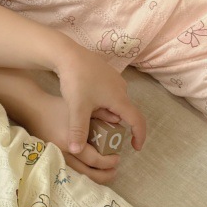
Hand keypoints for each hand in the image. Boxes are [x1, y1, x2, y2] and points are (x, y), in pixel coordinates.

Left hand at [50, 39, 145, 155]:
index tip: (136, 148)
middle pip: (125, 112)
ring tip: (93, 119)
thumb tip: (75, 152)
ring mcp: (114, 78)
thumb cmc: (75, 80)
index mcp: (119, 98)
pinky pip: (109, 92)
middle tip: (104, 135)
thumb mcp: (76, 108)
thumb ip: (78, 131)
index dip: (139, 135)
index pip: (137, 121)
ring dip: (108, 113)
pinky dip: (103, 102)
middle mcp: (121, 88)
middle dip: (117, 125)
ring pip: (116, 102)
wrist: (67, 54)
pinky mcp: (105, 72)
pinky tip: (88, 103)